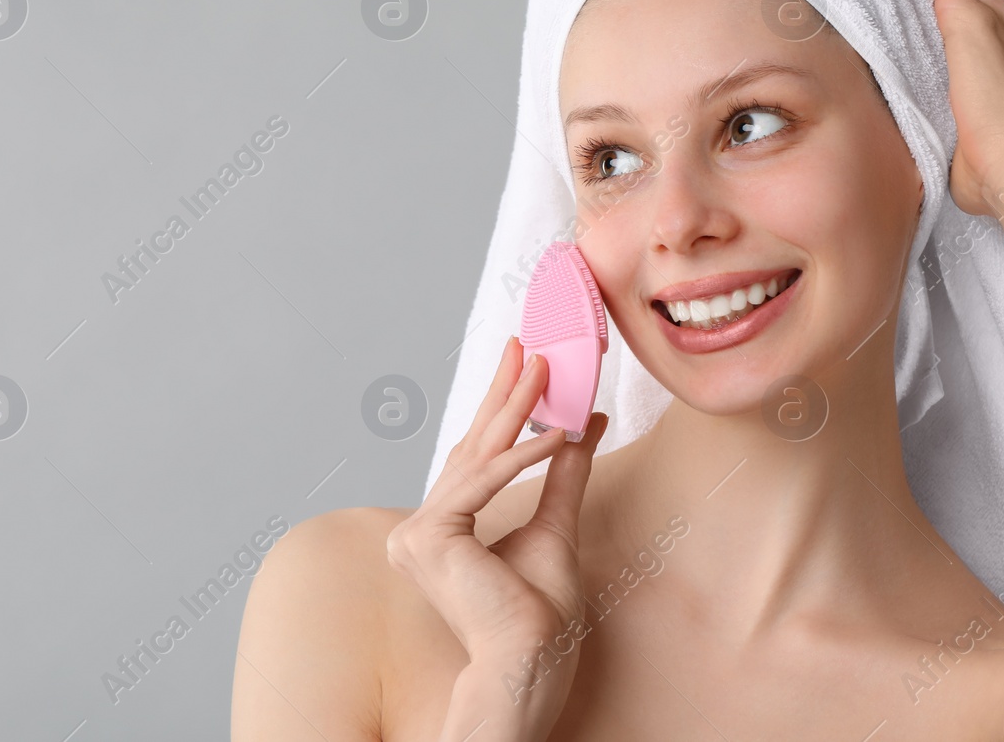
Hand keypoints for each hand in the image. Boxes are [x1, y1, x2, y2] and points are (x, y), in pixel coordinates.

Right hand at [386, 335, 608, 661]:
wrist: (533, 658)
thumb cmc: (540, 614)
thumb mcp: (557, 522)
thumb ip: (564, 472)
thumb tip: (586, 422)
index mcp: (443, 532)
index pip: (476, 458)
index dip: (501, 408)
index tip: (523, 364)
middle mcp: (420, 532)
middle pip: (472, 448)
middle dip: (503, 393)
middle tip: (526, 346)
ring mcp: (417, 536)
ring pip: (477, 458)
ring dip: (516, 408)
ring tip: (546, 369)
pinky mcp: (427, 538)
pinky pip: (481, 483)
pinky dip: (522, 456)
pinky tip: (556, 433)